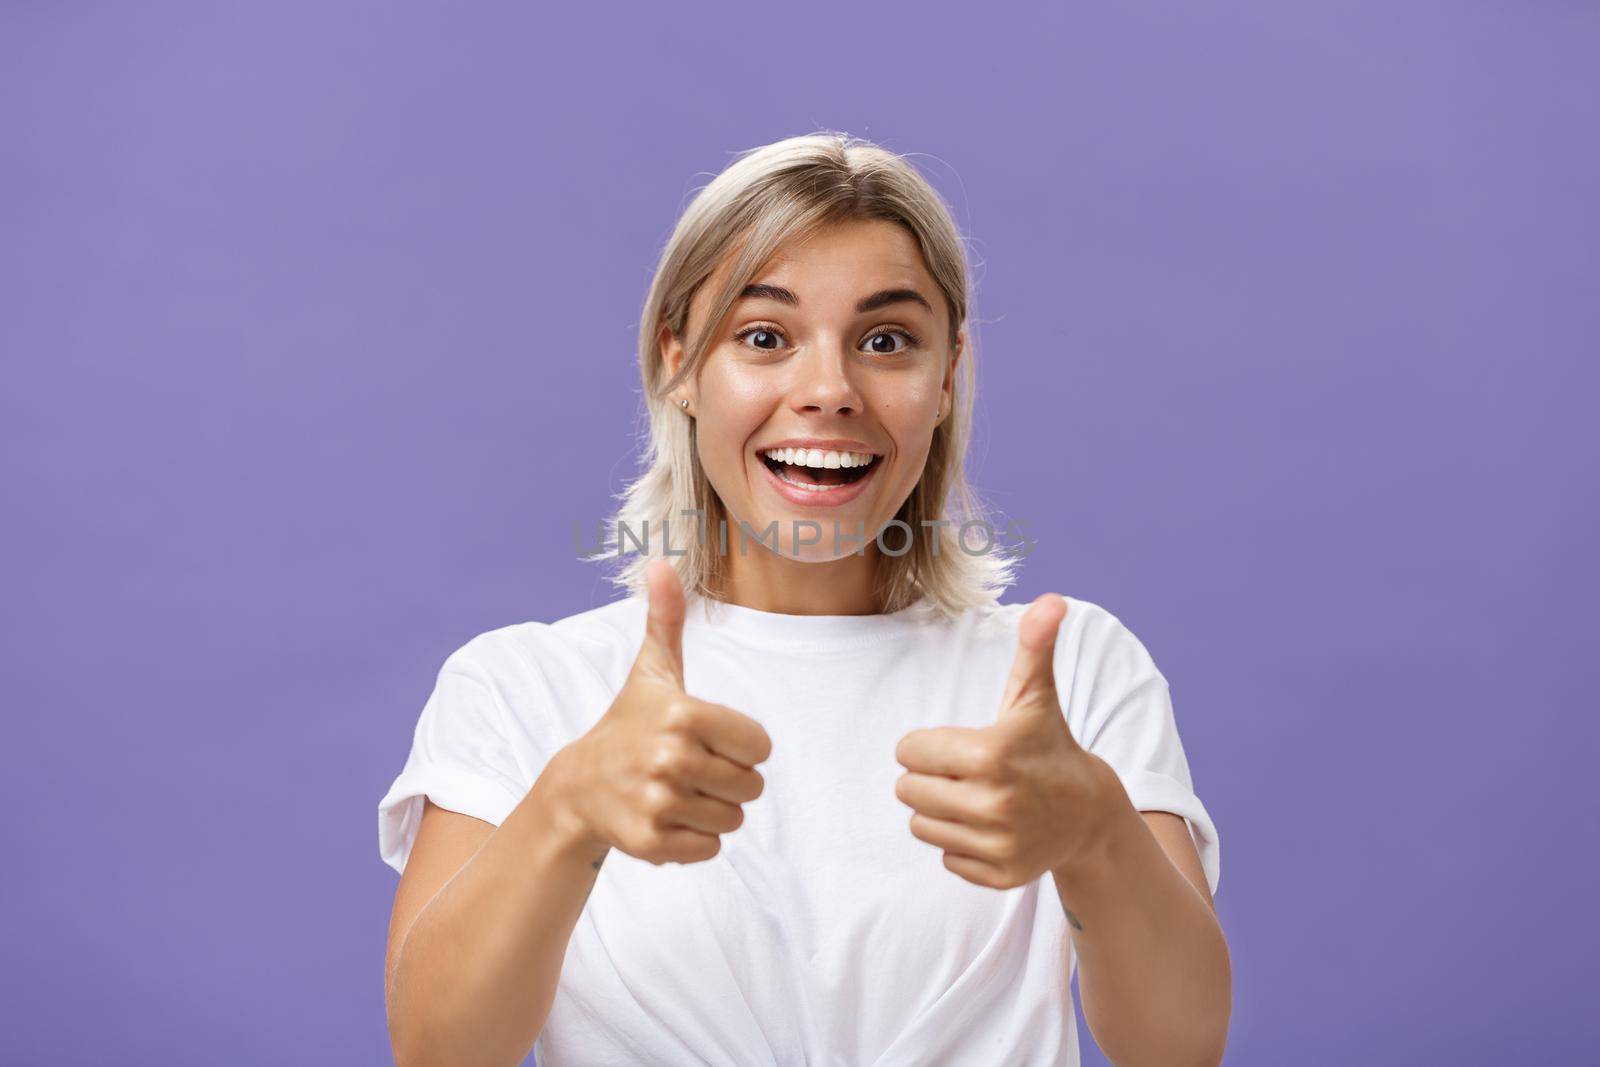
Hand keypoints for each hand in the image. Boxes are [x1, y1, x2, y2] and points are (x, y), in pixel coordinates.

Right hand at [556, 559, 771, 865]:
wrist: (578, 786)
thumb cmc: (629, 723)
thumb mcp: (652, 671)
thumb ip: (666, 619)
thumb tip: (661, 563)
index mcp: (683, 714)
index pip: (760, 746)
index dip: (740, 745)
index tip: (706, 739)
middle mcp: (670, 758)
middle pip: (751, 786)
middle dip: (729, 781)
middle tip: (691, 769)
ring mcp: (659, 803)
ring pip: (733, 820)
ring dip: (713, 811)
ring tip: (678, 792)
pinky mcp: (652, 843)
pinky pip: (710, 849)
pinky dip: (696, 840)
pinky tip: (668, 818)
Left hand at [893, 593, 1120, 888]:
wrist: (1089, 813)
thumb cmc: (1048, 744)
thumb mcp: (1036, 694)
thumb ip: (1035, 644)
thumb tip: (1052, 598)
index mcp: (989, 754)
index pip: (907, 752)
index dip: (926, 745)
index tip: (959, 745)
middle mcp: (993, 804)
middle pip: (908, 790)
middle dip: (928, 777)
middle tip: (965, 772)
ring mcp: (997, 844)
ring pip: (921, 827)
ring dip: (940, 812)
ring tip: (977, 798)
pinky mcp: (1000, 876)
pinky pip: (945, 858)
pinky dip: (960, 844)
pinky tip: (991, 828)